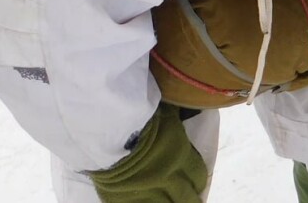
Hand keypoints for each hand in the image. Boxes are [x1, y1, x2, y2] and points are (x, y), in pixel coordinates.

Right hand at [88, 103, 207, 202]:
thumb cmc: (139, 115)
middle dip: (190, 199)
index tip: (197, 184)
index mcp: (180, 155)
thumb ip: (176, 124)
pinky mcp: (127, 200)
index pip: (198, 175)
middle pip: (186, 197)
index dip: (198, 181)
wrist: (108, 131)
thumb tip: (187, 113)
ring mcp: (149, 192)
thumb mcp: (166, 113)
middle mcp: (169, 176)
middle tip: (190, 200)